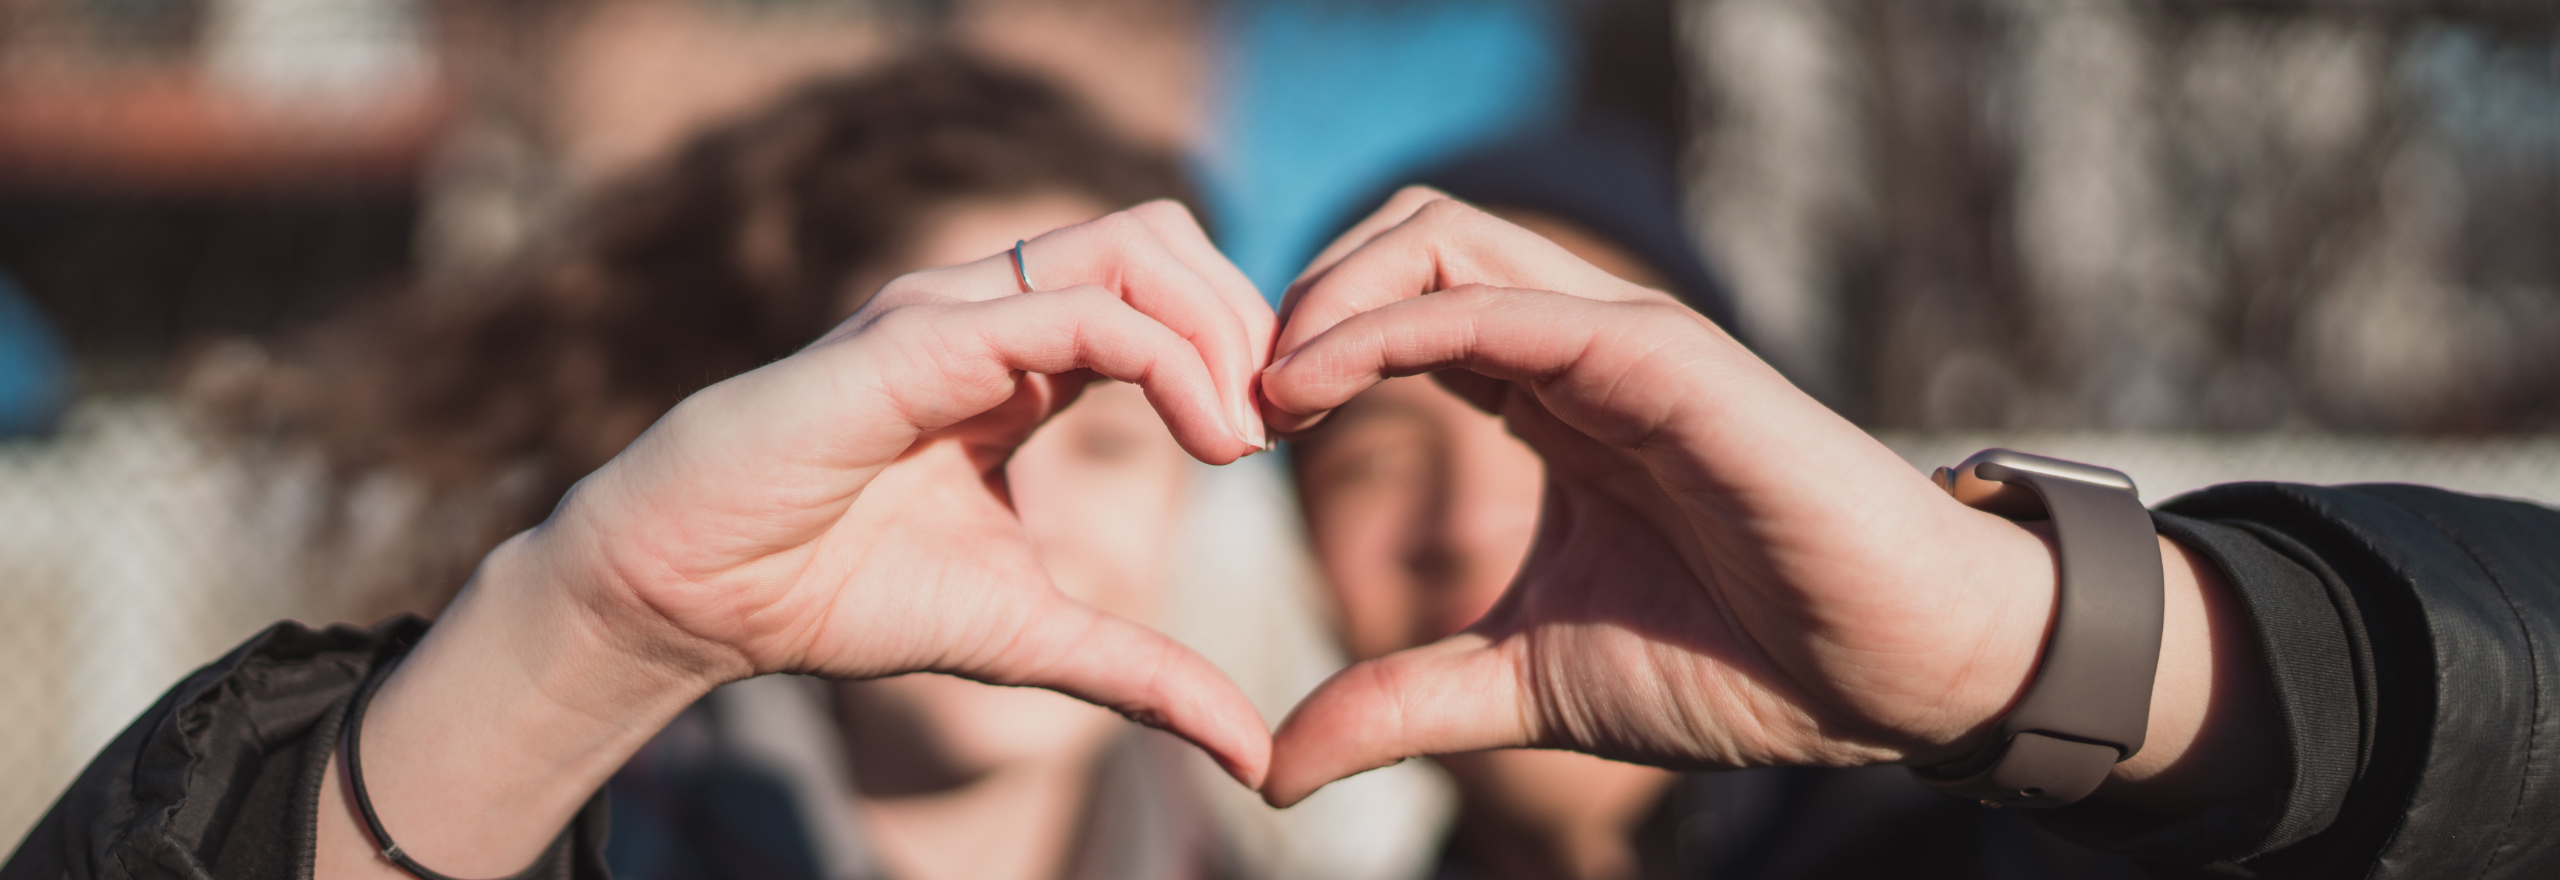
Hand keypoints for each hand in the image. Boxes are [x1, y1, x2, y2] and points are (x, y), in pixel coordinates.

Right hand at [328, 202, 1276, 877]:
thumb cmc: (837, 593)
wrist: (695, 597)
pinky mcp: (916, 339)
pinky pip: (1071, 310)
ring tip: (1244, 433)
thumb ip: (1143, 673)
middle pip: (1162, 239)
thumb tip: (1255, 755)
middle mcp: (991, 313)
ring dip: (1219, 327)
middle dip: (1247, 319)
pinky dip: (1165, 358)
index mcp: (1021, 360)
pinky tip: (1206, 438)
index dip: (1241, 349)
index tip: (1280, 443)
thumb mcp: (1030, 637)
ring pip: (1130, 247)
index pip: (1164, 292)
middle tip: (1280, 426)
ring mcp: (953, 313)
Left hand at [1257, 189, 2072, 805]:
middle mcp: (1575, 347)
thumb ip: (1402, 703)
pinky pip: (1494, 305)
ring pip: (1439, 236)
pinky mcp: (1657, 356)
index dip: (1301, 350)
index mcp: (1546, 398)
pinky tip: (1314, 388)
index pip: (1396, 309)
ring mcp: (1617, 339)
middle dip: (1298, 295)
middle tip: (1231, 403)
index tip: (1230, 438)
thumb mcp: (1526, 684)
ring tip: (1262, 392)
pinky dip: (1386, 326)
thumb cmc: (1739, 663)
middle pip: (1405, 237)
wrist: (1889, 675)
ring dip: (1324, 294)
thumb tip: (1273, 766)